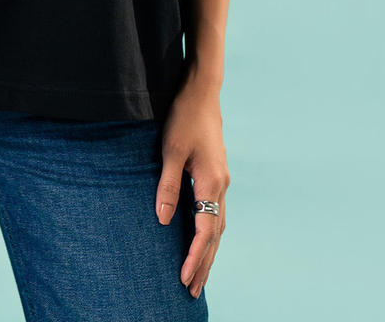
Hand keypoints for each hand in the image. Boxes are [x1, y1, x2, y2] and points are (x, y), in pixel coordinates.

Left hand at [155, 71, 229, 299]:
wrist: (202, 92)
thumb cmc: (184, 117)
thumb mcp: (171, 150)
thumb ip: (168, 186)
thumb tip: (163, 221)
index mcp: (212, 183)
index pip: (205, 232)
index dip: (195, 257)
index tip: (183, 278)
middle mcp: (221, 185)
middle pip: (216, 235)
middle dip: (205, 264)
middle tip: (193, 291)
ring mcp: (221, 179)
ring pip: (218, 224)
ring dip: (209, 251)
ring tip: (198, 274)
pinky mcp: (216, 173)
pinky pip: (215, 211)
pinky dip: (210, 232)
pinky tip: (202, 238)